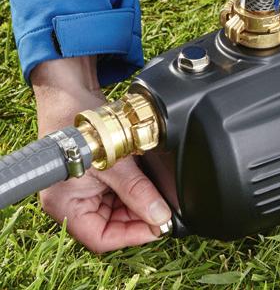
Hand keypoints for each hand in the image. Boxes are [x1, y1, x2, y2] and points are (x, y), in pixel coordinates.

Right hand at [32, 57, 170, 252]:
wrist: (73, 93)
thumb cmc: (79, 124)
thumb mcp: (113, 161)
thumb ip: (136, 190)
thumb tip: (159, 215)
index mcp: (65, 205)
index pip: (101, 237)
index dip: (132, 236)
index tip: (158, 225)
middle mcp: (73, 201)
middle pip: (112, 224)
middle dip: (138, 217)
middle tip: (162, 208)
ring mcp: (85, 189)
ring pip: (117, 209)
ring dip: (138, 202)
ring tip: (156, 193)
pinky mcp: (97, 177)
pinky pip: (118, 193)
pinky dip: (134, 190)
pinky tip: (147, 183)